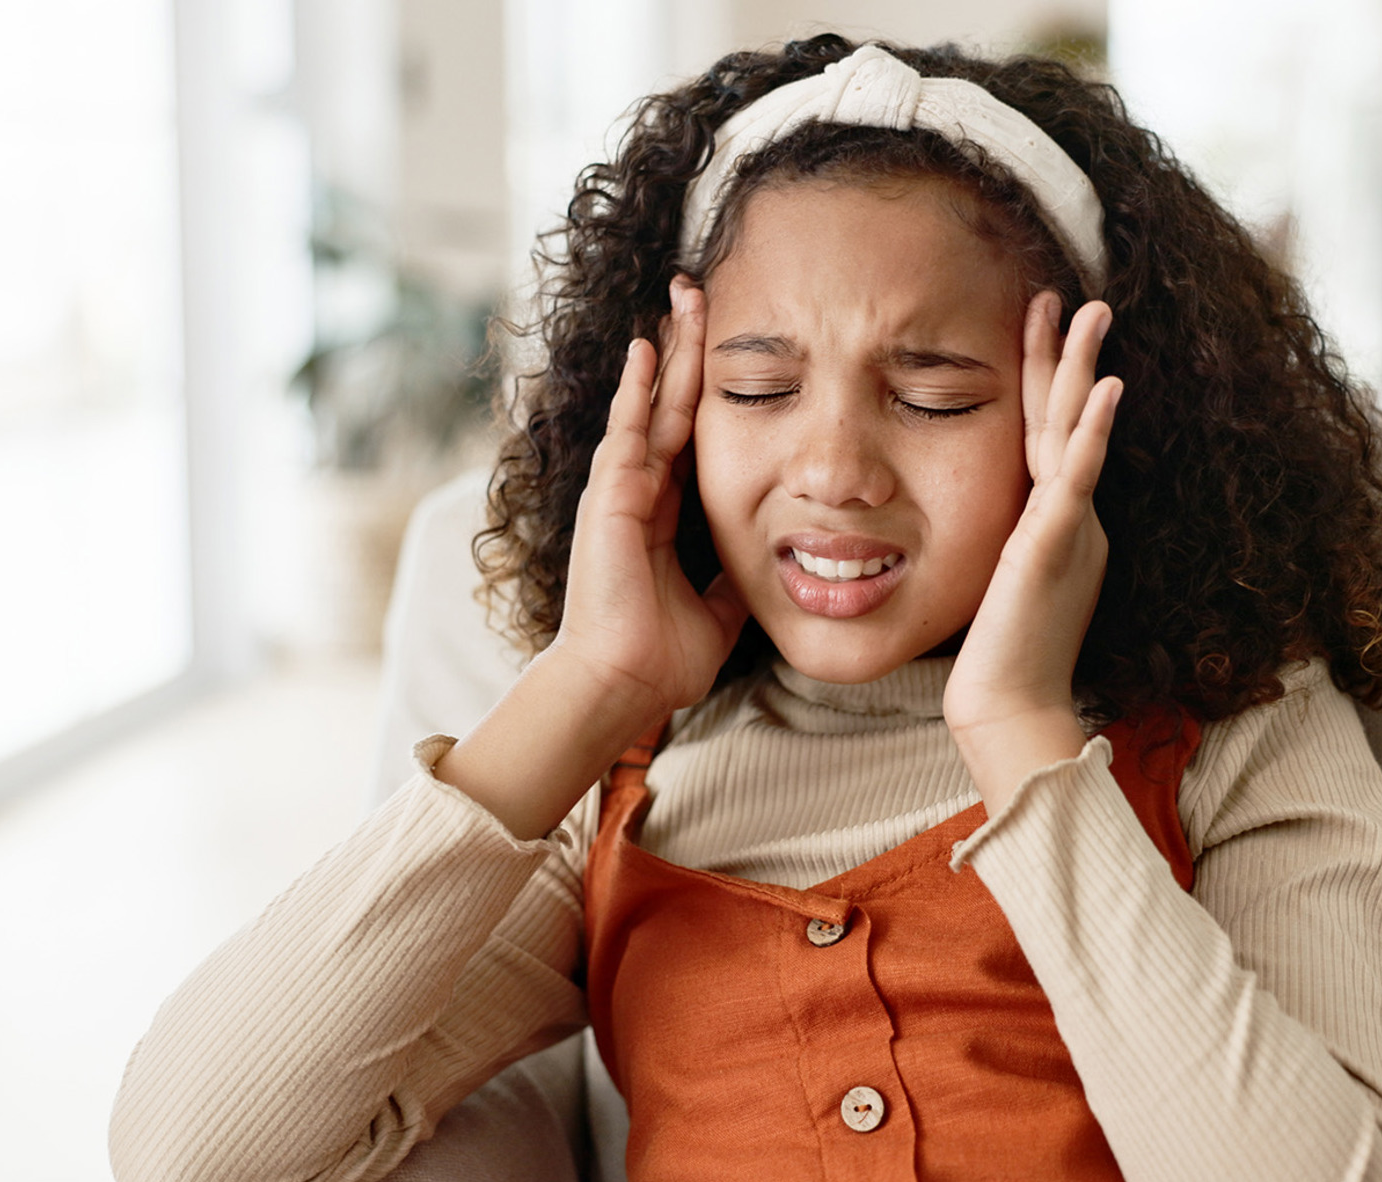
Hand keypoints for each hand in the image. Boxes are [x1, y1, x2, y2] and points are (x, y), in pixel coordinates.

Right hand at [546, 275, 750, 729]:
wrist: (623, 686)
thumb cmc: (660, 659)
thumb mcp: (716, 612)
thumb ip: (733, 584)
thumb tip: (769, 573)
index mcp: (660, 515)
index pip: (685, 437)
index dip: (701, 393)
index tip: (721, 349)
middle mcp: (637, 494)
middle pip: (667, 406)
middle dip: (685, 352)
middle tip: (697, 295)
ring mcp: (619, 492)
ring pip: (649, 406)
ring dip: (666, 353)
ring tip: (679, 300)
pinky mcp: (611, 500)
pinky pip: (629, 431)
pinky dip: (638, 389)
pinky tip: (649, 348)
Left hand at [943, 293, 1121, 809]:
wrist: (1007, 707)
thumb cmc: (1001, 657)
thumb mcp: (1004, 582)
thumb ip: (1010, 544)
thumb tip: (1000, 525)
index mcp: (1055, 522)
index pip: (1049, 436)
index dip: (1046, 382)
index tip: (1040, 328)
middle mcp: (1070, 517)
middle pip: (1068, 420)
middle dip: (1070, 356)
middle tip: (1077, 297)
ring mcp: (1067, 528)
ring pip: (1075, 435)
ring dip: (1083, 372)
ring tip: (1092, 314)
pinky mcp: (1054, 547)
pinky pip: (1077, 479)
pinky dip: (1092, 433)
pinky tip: (1104, 390)